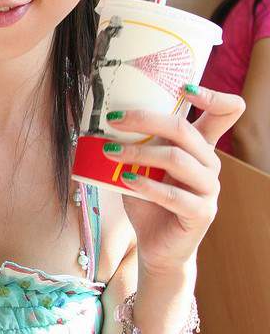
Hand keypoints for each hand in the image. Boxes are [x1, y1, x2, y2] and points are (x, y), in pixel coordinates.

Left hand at [102, 85, 244, 276]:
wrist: (156, 245)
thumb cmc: (148, 200)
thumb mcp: (142, 166)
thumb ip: (137, 143)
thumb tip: (106, 117)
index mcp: (200, 147)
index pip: (227, 112)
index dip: (214, 96)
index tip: (184, 88)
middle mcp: (209, 163)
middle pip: (185, 130)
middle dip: (146, 120)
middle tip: (114, 119)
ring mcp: (209, 189)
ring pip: (176, 159)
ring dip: (138, 153)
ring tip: (110, 152)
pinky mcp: (200, 213)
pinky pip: (173, 194)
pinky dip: (145, 185)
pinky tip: (124, 180)